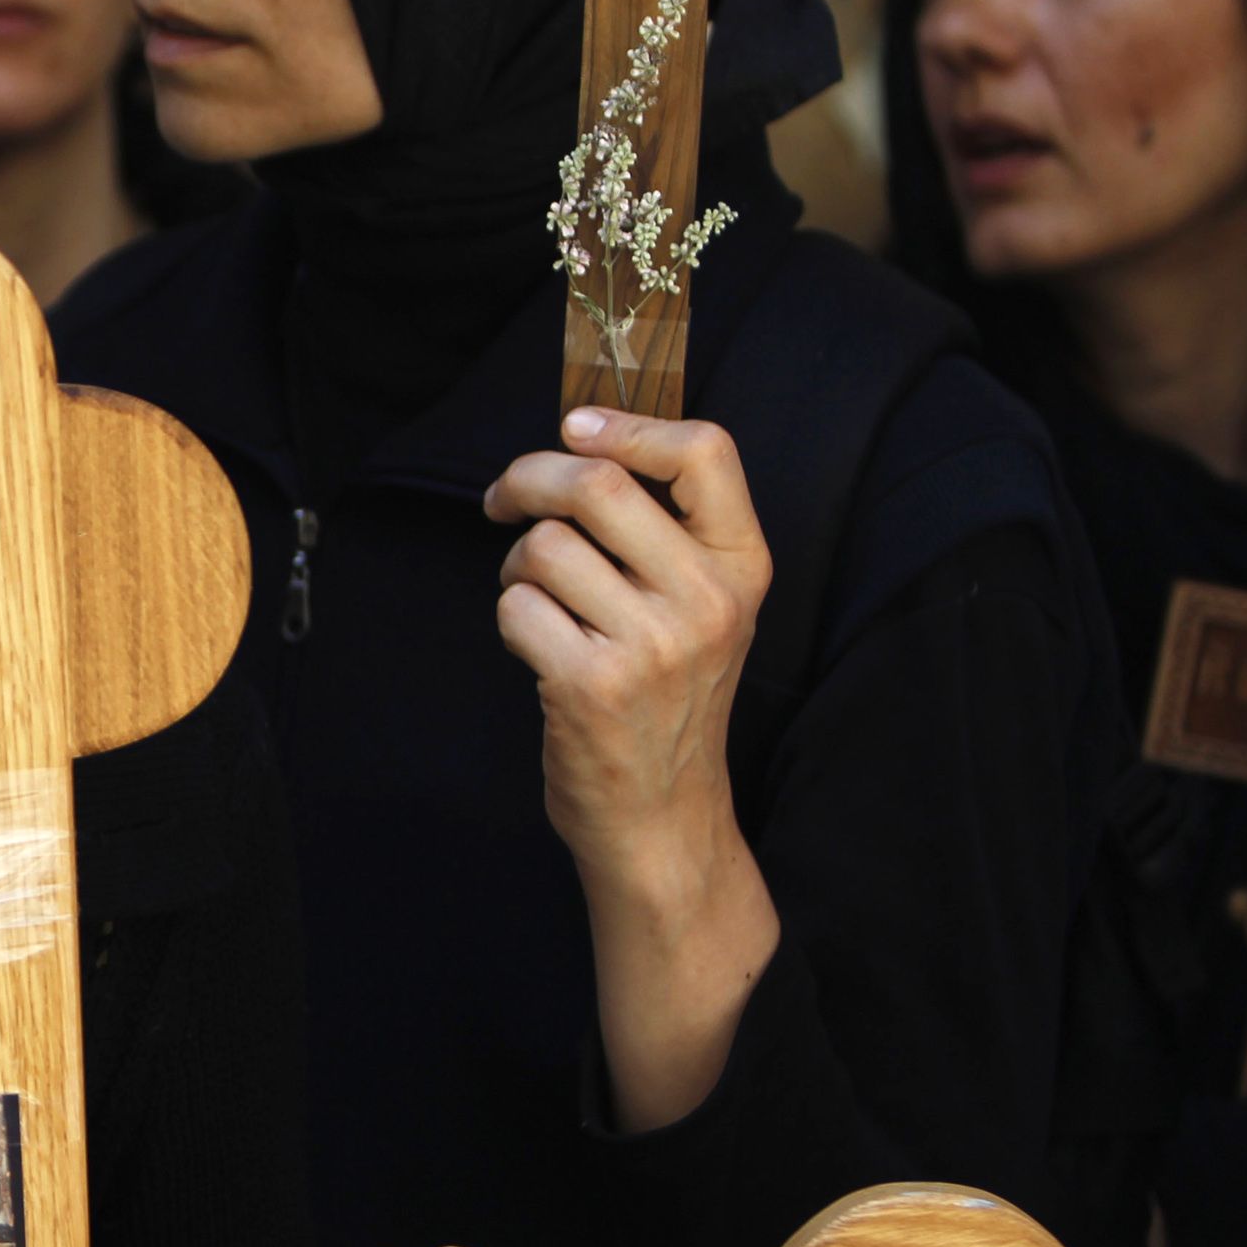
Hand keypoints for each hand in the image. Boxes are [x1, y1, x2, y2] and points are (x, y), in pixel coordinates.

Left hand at [485, 408, 783, 1128]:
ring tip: (537, 601)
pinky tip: (536, 652)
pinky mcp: (591, 685)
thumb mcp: (699, 612)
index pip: (706, 452)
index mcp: (743, 569)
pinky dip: (510, 620)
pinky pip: (516, 609)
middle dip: (529, 478)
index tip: (575, 428)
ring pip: (544, 548)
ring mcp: (652, 645)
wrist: (662, 822)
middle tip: (503, 499)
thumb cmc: (666, 706)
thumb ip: (663, 534)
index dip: (629, 424)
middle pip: (597, 485)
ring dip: (517, 566)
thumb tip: (582, 438)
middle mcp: (708, 601)